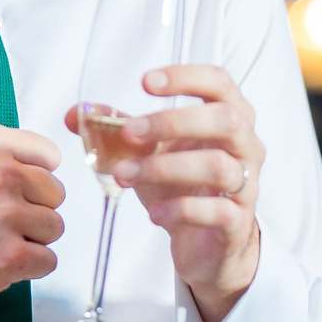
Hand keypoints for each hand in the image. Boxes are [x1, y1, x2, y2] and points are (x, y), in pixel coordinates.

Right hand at [0, 123, 62, 317]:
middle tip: (0, 223)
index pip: (49, 155)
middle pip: (56, 193)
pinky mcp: (10, 256)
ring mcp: (5, 215)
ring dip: (32, 241)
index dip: (37, 178)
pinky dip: (28, 268)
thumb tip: (38, 170)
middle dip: (35, 211)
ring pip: (54, 228)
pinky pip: (47, 261)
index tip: (19, 191)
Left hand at [69, 64, 262, 321]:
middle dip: (171, 122)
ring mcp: (248, 184)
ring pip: (217, 165)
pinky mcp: (239, 222)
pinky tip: (153, 213)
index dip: (185, 77)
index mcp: (230, 117)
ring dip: (164, 167)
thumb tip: (74, 115)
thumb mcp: (150, 152)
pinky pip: (217, 210)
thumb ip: (117, 130)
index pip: (219, 82)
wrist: (206, 244)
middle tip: (128, 133)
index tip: (146, 83)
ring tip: (124, 175)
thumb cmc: (183, 186)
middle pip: (224, 120)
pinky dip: (180, 209)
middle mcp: (246, 145)